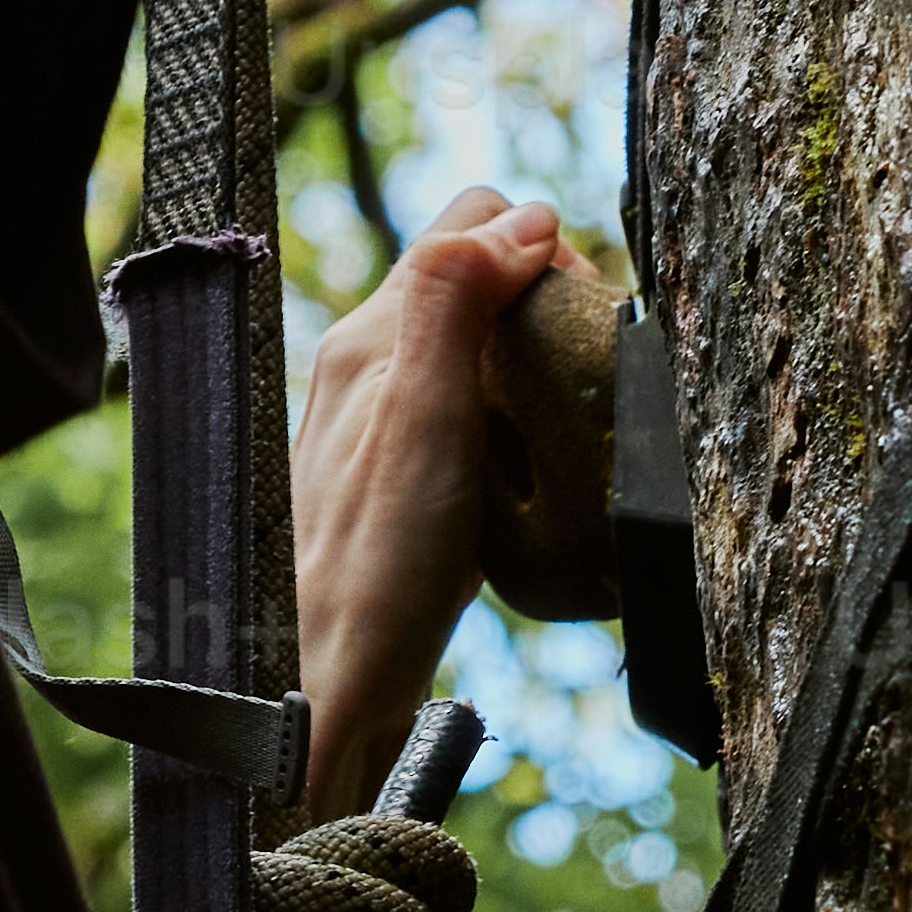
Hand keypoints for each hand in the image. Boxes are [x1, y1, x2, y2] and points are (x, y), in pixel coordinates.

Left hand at [293, 183, 568, 818]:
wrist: (326, 694)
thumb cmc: (377, 572)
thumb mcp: (428, 419)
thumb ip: (458, 305)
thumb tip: (525, 218)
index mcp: (371, 335)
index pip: (472, 222)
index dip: (544, 250)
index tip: (581, 321)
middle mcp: (368, 366)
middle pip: (479, 279)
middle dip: (545, 301)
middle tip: (585, 375)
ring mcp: (383, 423)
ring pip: (481, 347)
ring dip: (535, 365)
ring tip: (569, 428)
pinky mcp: (405, 480)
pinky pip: (477, 414)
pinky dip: (519, 424)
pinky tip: (536, 477)